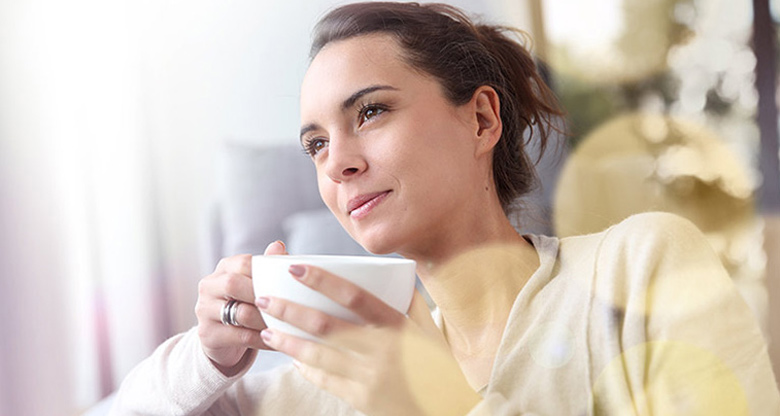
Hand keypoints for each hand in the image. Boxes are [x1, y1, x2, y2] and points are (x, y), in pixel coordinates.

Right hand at [195, 241, 287, 374]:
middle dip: (264, 295)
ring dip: (267, 320)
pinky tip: (279, 340)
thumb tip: (279, 246)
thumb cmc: (246, 304)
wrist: (223, 339)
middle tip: (288, 305)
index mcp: (224, 268)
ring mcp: (204, 310)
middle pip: (235, 284)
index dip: (266, 272)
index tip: (288, 283)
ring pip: (240, 313)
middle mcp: (209, 286)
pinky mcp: (207, 334)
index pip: (244, 263)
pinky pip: (241, 337)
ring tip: (288, 324)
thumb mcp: (255, 284)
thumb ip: (267, 266)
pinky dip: (264, 339)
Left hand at [255, 265, 480, 415]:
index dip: (321, 280)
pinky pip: (325, 379)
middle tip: (264, 299)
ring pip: (318, 355)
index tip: (294, 267)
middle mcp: (381, 349)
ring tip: (266, 331)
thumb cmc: (438, 365)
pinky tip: (292, 357)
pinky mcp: (361, 399)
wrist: (447, 411)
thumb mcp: (429, 330)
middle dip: (290, 310)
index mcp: (397, 325)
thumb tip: (393, 273)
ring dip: (288, 342)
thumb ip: (409, 302)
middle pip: (325, 325)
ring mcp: (369, 377)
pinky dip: (306, 367)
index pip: (353, 295)